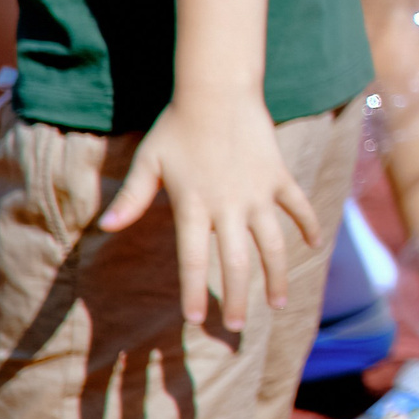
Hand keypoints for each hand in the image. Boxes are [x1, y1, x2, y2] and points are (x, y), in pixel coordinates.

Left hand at [98, 86, 317, 330]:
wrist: (218, 91)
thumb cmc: (177, 126)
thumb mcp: (149, 162)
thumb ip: (132, 198)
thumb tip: (105, 227)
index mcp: (194, 206)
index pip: (195, 260)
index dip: (196, 292)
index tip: (197, 319)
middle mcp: (229, 205)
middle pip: (237, 262)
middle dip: (238, 298)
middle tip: (239, 327)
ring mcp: (258, 192)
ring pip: (273, 244)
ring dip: (277, 276)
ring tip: (278, 303)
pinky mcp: (279, 176)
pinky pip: (298, 206)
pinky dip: (309, 225)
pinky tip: (314, 246)